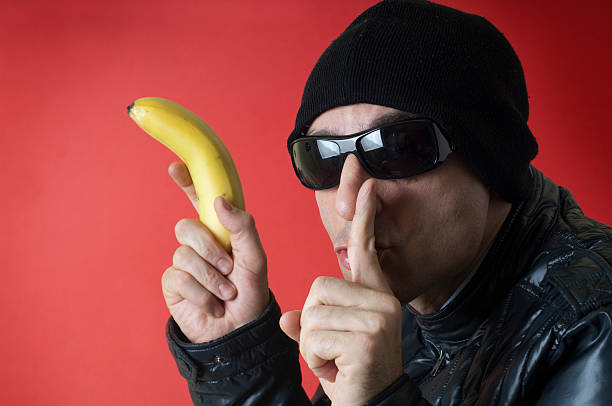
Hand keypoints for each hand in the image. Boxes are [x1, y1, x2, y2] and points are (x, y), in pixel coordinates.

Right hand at [161, 161, 268, 342]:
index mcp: (220, 232)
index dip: (188, 183)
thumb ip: (242, 227)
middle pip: (187, 227)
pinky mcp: (173, 285)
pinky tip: (212, 305)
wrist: (240, 332)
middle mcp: (199, 244)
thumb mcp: (255, 258)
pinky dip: (201, 294)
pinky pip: (178, 278)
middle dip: (210, 249)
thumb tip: (218, 200)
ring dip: (211, 277)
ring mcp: (184, 264)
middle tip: (229, 269)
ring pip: (183, 254)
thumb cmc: (251, 294)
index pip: (200, 202)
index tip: (176, 167)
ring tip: (227, 293)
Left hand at [280, 179, 402, 404]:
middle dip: (311, 323)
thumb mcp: (326, 343)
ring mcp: (377, 319)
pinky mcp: (366, 339)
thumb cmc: (350, 375)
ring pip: (311, 313)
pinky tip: (337, 370)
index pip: (365, 249)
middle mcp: (381, 302)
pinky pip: (312, 336)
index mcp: (373, 296)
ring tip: (334, 361)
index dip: (363, 216)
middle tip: (332, 350)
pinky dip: (313, 358)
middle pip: (317, 287)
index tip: (366, 184)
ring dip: (311, 345)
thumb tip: (284, 318)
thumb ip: (308, 323)